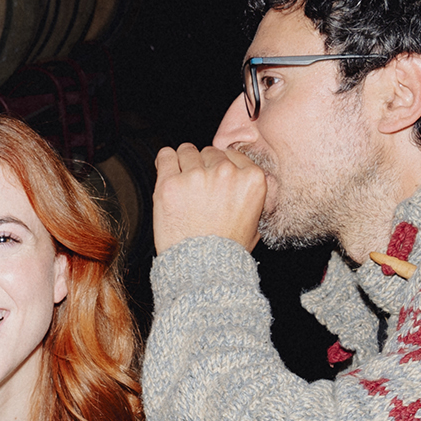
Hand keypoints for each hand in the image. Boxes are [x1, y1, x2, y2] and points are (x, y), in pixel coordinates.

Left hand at [152, 142, 267, 254]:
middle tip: (198, 188)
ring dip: (183, 164)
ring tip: (183, 185)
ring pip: (187, 151)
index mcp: (251, 179)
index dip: (221, 166)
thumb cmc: (227, 251)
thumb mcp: (255, 222)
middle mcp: (225, 173)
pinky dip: (165, 161)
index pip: (232, 154)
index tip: (214, 176)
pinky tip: (167, 170)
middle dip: (203, 167)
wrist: (203, 269)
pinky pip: (165, 156)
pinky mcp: (170, 183)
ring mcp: (196, 176)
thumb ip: (252, 195)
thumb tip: (244, 178)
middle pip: (209, 153)